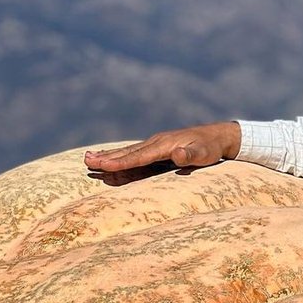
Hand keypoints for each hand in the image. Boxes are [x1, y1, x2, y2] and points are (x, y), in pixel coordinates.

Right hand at [84, 122, 241, 173]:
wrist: (216, 136)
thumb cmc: (211, 148)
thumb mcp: (204, 154)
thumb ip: (191, 155)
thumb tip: (178, 155)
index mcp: (164, 145)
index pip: (138, 156)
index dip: (121, 162)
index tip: (103, 166)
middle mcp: (156, 142)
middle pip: (127, 152)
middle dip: (107, 158)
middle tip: (86, 162)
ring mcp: (155, 144)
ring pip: (128, 151)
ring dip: (108, 156)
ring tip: (88, 159)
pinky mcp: (157, 148)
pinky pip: (134, 153)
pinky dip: (120, 156)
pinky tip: (109, 158)